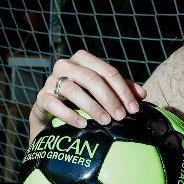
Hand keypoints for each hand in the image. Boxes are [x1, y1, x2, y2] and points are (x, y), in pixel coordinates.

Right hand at [29, 50, 146, 141]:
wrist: (51, 111)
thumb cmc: (81, 97)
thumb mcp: (102, 92)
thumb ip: (121, 90)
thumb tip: (142, 94)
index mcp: (82, 59)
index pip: (107, 71)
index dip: (123, 90)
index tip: (133, 108)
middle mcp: (65, 65)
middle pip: (91, 78)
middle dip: (109, 98)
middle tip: (121, 116)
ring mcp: (51, 81)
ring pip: (73, 89)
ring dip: (92, 106)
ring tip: (106, 121)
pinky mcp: (42, 98)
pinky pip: (54, 104)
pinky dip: (70, 114)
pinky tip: (83, 124)